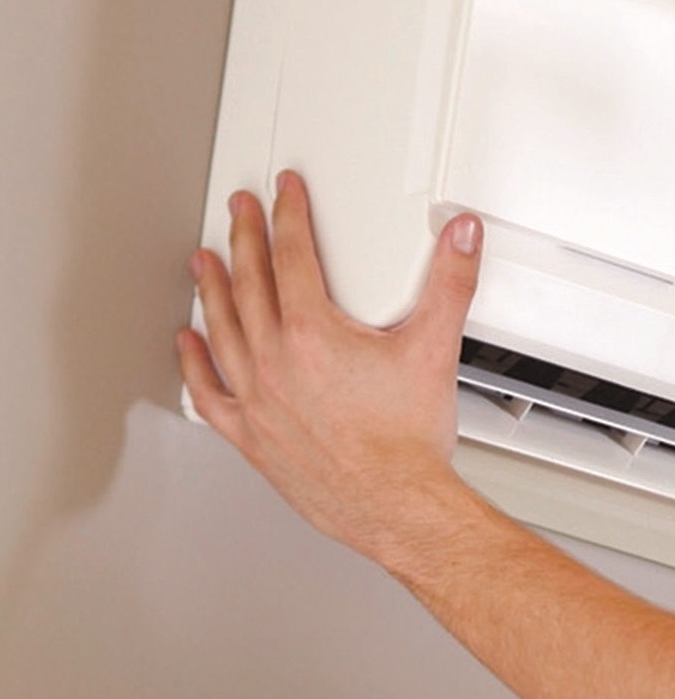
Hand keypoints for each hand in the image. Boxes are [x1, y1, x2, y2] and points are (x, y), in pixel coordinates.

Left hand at [176, 171, 486, 565]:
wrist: (396, 504)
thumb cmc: (409, 442)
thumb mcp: (436, 349)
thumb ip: (451, 283)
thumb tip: (460, 238)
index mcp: (314, 334)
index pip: (293, 256)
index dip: (288, 216)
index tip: (283, 194)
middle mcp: (275, 361)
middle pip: (251, 283)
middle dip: (245, 238)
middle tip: (240, 211)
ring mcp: (257, 398)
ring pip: (223, 329)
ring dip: (214, 289)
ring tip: (206, 262)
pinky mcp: (251, 434)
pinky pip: (209, 390)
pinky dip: (194, 362)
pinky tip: (189, 343)